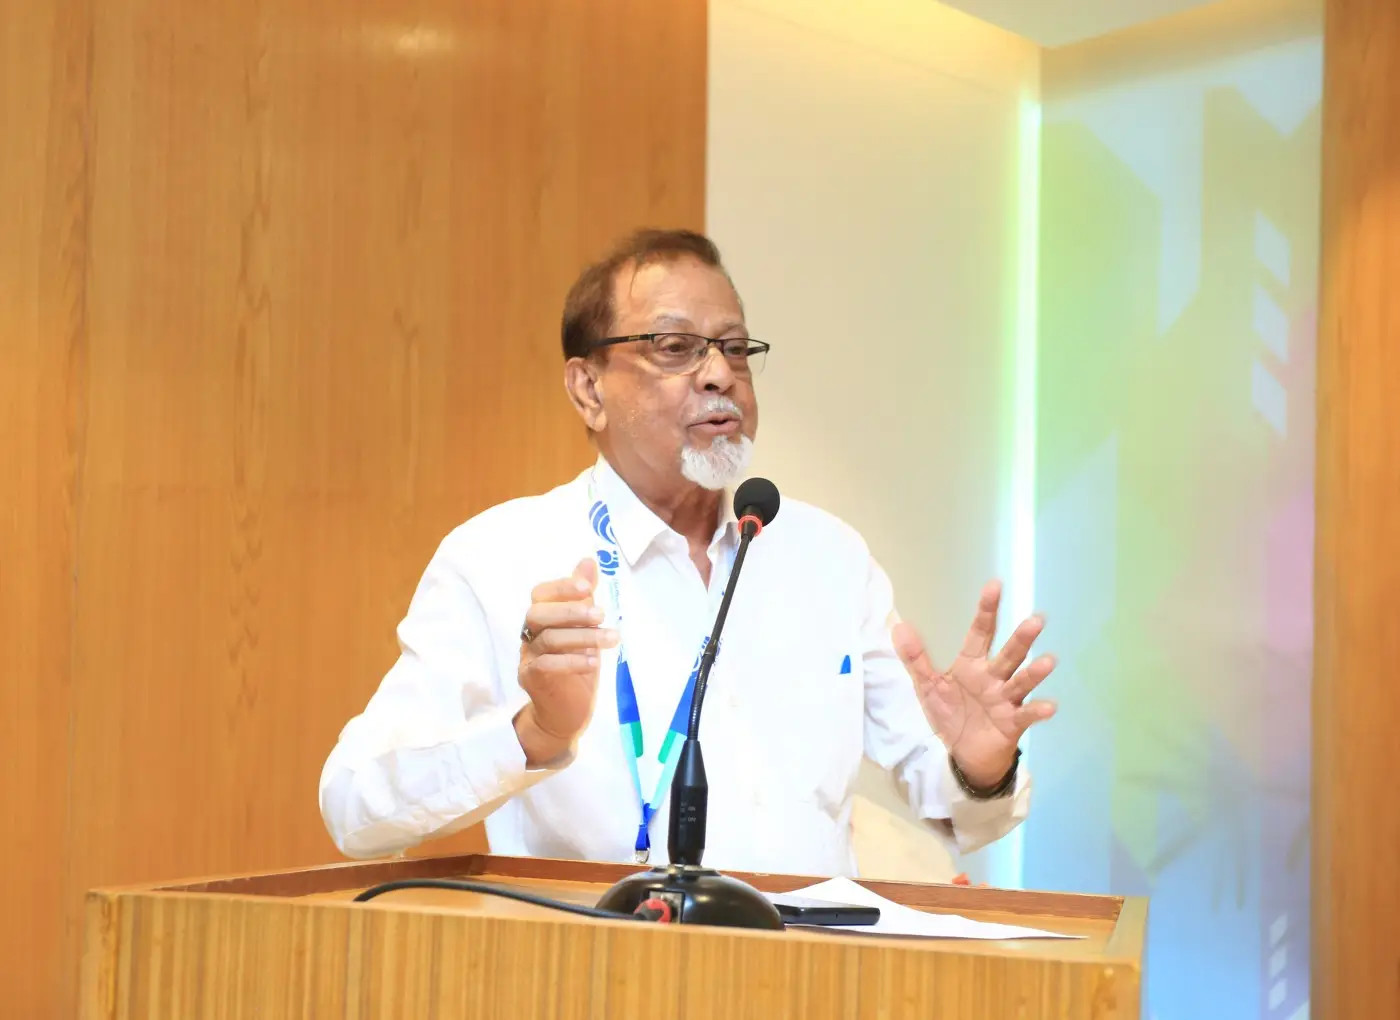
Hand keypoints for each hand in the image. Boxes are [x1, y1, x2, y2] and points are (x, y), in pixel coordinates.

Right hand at [513, 559, 618, 764]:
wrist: (565, 712)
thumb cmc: (576, 664)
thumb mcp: (585, 628)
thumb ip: (583, 597)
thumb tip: (589, 561)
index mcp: (542, 618)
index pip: (541, 594)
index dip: (562, 587)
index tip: (588, 588)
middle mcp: (529, 635)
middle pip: (537, 614)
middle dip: (570, 611)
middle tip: (601, 614)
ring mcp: (527, 658)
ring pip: (548, 640)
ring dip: (582, 637)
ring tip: (611, 639)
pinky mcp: (531, 680)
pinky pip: (545, 666)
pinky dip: (570, 662)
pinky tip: (592, 663)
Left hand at [892, 580, 1056, 788]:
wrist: (963, 754)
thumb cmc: (951, 714)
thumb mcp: (928, 686)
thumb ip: (915, 658)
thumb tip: (899, 626)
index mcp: (972, 664)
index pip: (981, 632)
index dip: (987, 610)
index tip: (995, 586)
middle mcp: (993, 677)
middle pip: (1009, 654)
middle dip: (1021, 639)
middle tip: (1036, 620)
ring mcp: (1005, 699)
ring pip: (1021, 681)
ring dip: (1034, 673)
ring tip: (1048, 661)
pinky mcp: (1012, 722)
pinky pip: (1027, 715)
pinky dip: (1038, 711)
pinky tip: (1049, 706)